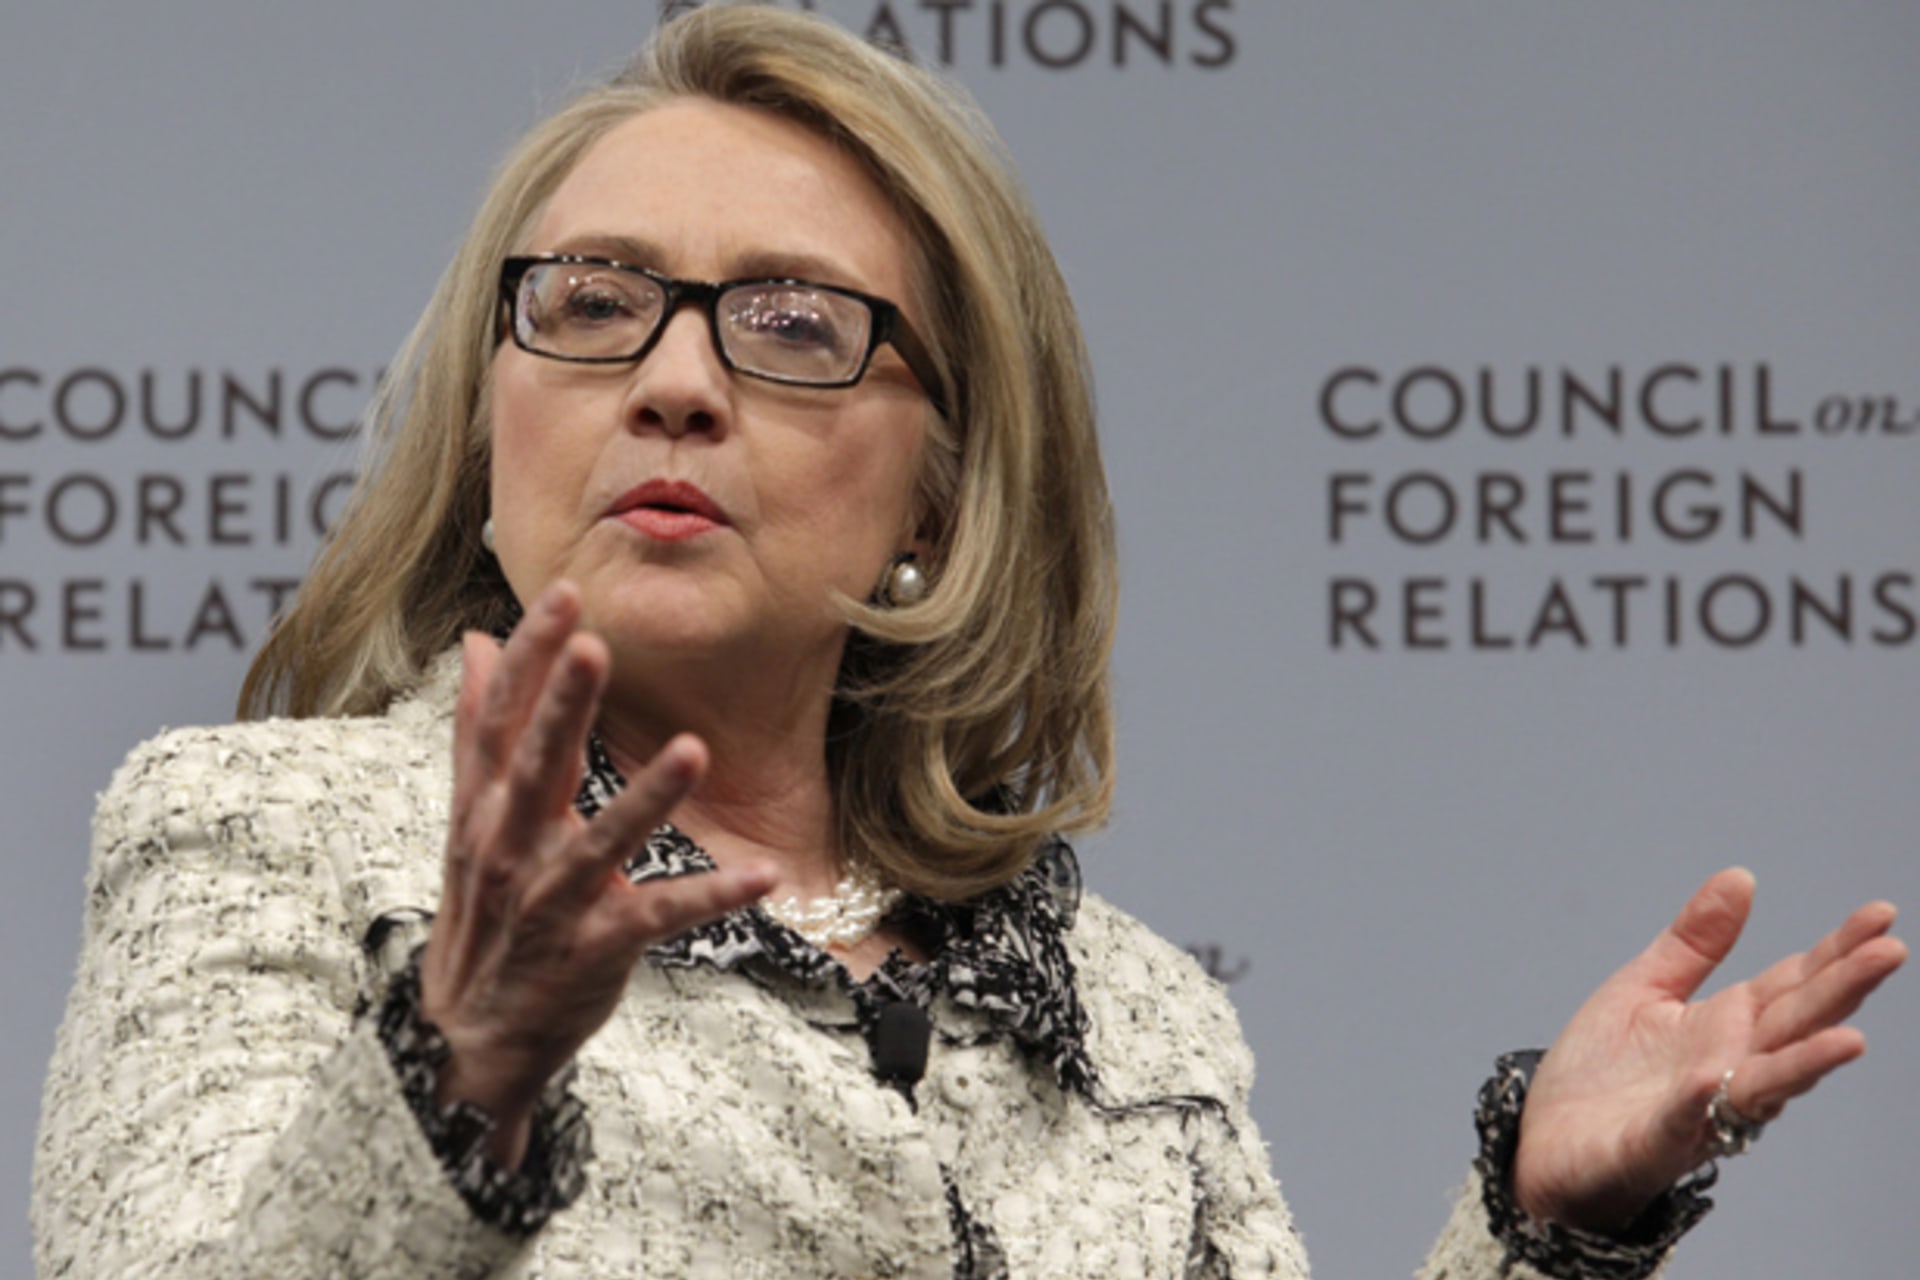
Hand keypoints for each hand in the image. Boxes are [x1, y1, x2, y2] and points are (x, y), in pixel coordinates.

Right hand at [419, 582, 775, 1164]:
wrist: (471, 1035)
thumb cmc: (485, 912)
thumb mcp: (472, 818)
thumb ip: (480, 728)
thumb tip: (478, 641)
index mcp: (486, 807)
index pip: (501, 719)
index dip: (531, 657)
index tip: (564, 594)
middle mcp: (511, 847)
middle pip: (536, 766)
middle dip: (564, 707)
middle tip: (598, 645)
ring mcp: (553, 900)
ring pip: (601, 842)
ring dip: (647, 798)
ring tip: (694, 749)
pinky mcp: (595, 947)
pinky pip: (658, 917)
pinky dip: (709, 897)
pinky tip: (761, 876)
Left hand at [1512, 868, 1904, 1230]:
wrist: (1549, 1140)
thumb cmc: (1604, 1071)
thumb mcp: (1646, 987)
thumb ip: (1694, 942)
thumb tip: (1741, 876)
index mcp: (1727, 1025)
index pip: (1795, 983)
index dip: (1838, 952)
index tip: (1881, 914)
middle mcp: (1730, 1067)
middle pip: (1796, 1025)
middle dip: (1842, 991)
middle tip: (1889, 952)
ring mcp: (1701, 1109)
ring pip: (1764, 1084)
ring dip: (1806, 1064)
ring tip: (1850, 1040)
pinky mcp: (1655, 1142)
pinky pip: (1681, 1121)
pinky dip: (1697, 1103)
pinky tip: (1708, 1079)